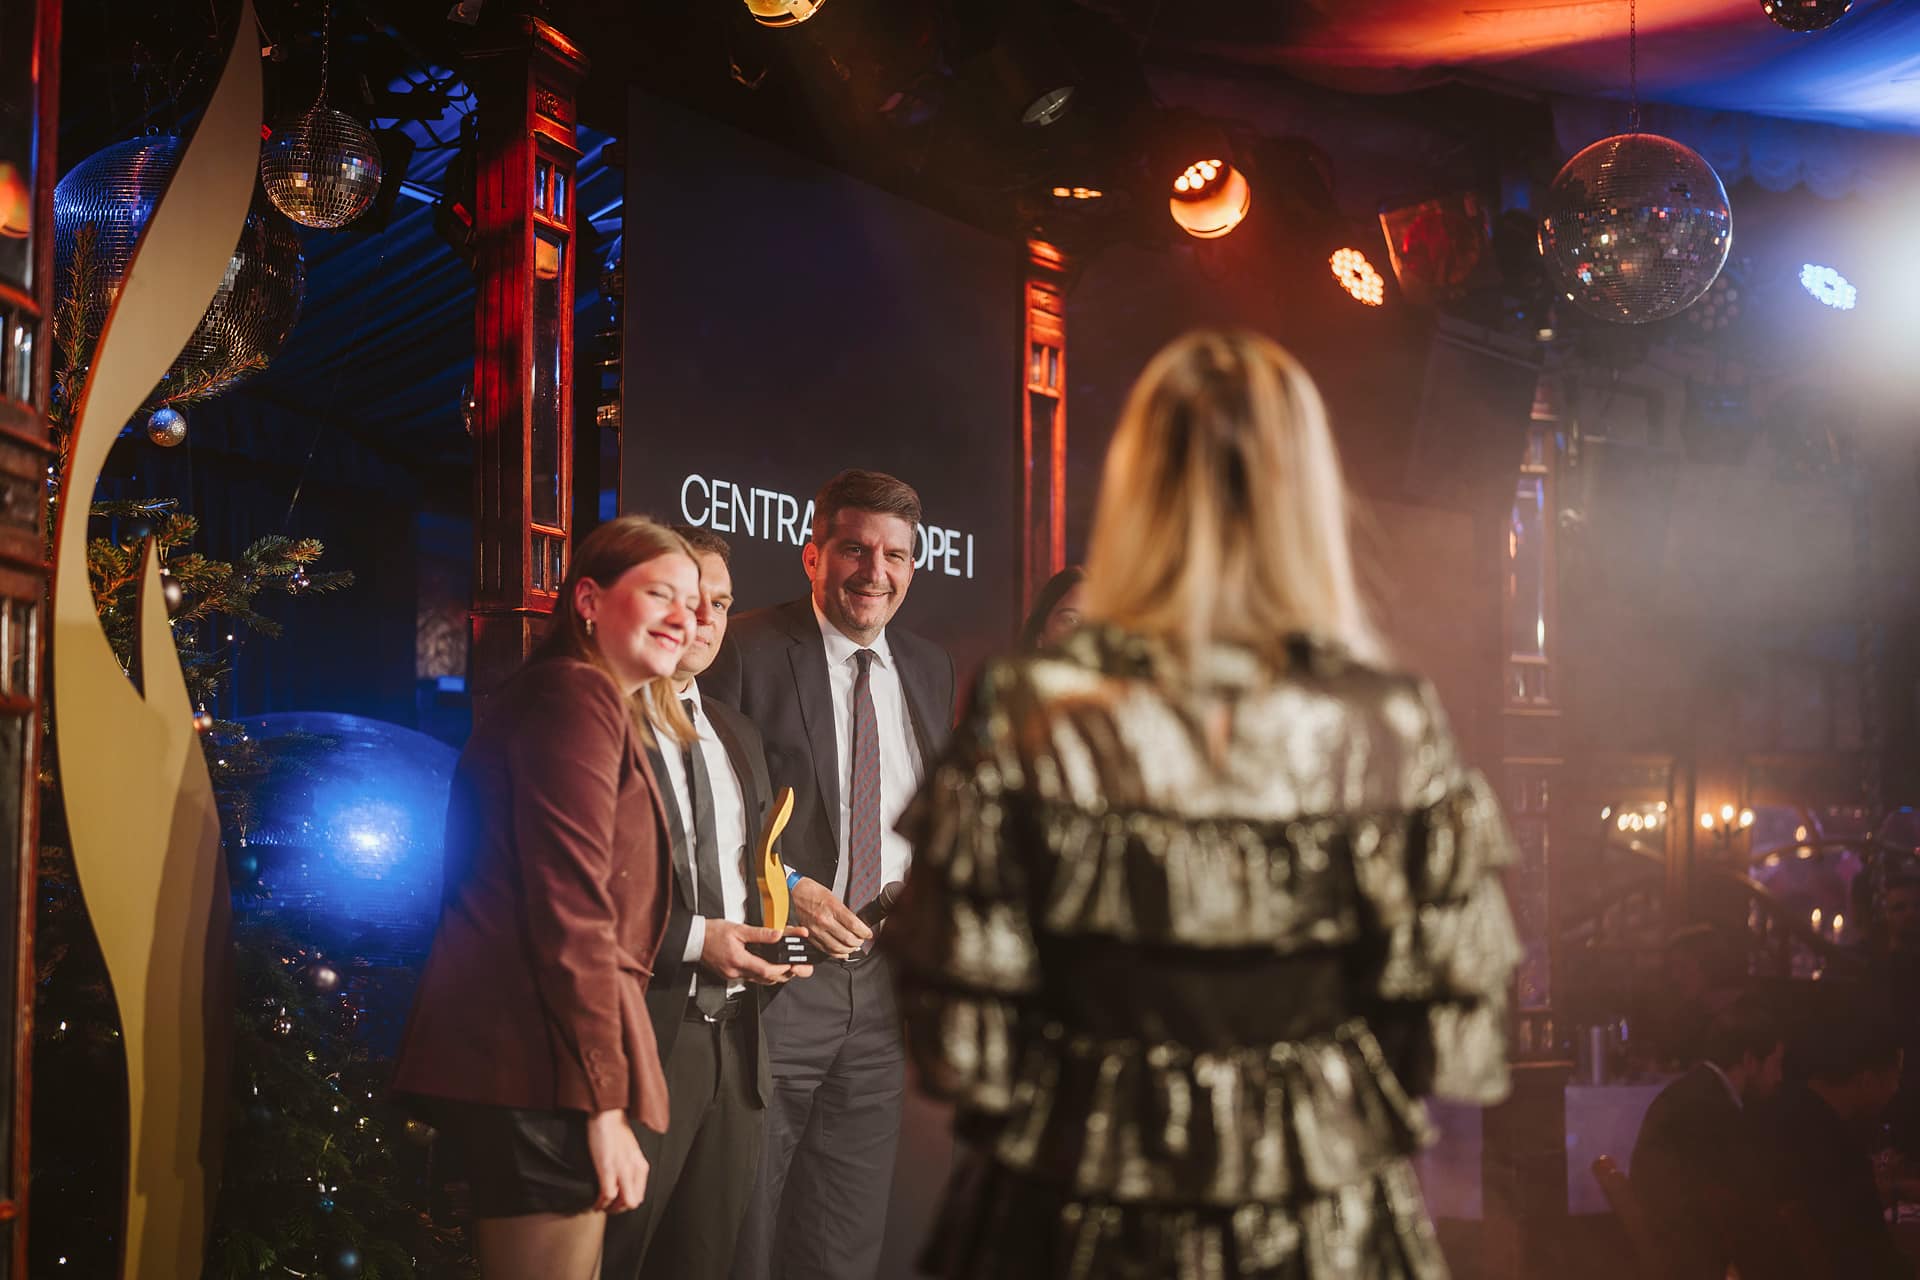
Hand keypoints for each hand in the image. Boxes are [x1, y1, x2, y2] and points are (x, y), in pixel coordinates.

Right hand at [586, 1109, 648, 1212]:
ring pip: (623, 1203)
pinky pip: (608, 1195)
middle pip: (633, 1202)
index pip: (639, 1196)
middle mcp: (635, 1169)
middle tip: (607, 1208)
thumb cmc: (614, 1130)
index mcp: (641, 1165)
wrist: (608, 1113)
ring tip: (600, 1206)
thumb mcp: (628, 1151)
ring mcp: (622, 1169)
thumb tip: (621, 1180)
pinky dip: (601, 1203)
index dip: (626, 1204)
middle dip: (619, 1209)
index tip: (615, 1204)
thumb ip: (628, 1165)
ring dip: (610, 1209)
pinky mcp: (607, 1168)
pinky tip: (595, 1203)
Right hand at [700, 920, 814, 984]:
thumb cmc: (712, 933)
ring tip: (782, 966)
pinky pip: (748, 977)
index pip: (765, 970)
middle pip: (764, 979)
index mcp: (738, 960)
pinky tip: (764, 965)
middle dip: (781, 974)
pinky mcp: (729, 975)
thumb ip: (760, 933)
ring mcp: (732, 975)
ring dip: (771, 975)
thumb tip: (777, 935)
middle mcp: (735, 971)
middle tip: (791, 966)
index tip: (790, 963)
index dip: (781, 968)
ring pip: (757, 980)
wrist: (694, 939)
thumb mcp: (738, 929)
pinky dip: (759, 973)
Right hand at [789, 877, 869, 958]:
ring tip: (853, 947)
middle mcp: (824, 920)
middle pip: (847, 939)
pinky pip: (825, 950)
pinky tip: (841, 953)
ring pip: (837, 948)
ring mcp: (816, 930)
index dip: (865, 932)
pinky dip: (836, 953)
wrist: (794, 892)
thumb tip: (856, 925)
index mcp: (832, 908)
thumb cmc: (812, 892)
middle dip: (859, 942)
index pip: (854, 925)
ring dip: (848, 950)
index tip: (869, 934)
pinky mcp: (810, 936)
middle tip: (862, 941)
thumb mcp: (833, 897)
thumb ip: (844, 912)